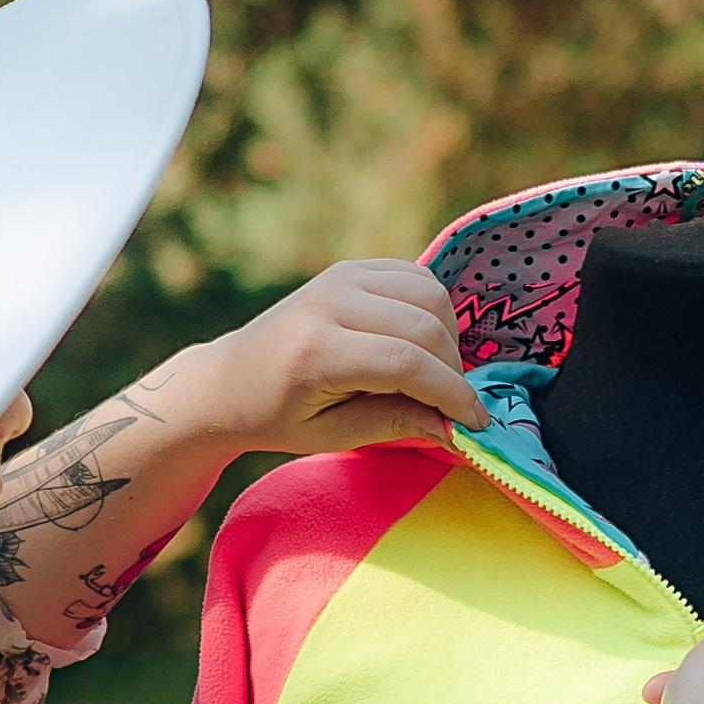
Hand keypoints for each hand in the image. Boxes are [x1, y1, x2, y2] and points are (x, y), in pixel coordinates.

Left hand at [183, 259, 485, 457]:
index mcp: (317, 351)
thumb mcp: (331, 436)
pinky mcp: (350, 268)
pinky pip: (417, 278)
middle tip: (451, 407)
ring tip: (434, 376)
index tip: (475, 424)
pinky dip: (433, 312)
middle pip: (425, 327)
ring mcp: (341, 276)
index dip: (451, 395)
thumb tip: (456, 430)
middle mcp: (330, 301)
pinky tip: (421, 344)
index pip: (406, 364)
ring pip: (430, 295)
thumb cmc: (276, 417)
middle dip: (453, 372)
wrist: (229, 379)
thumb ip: (394, 424)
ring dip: (448, 338)